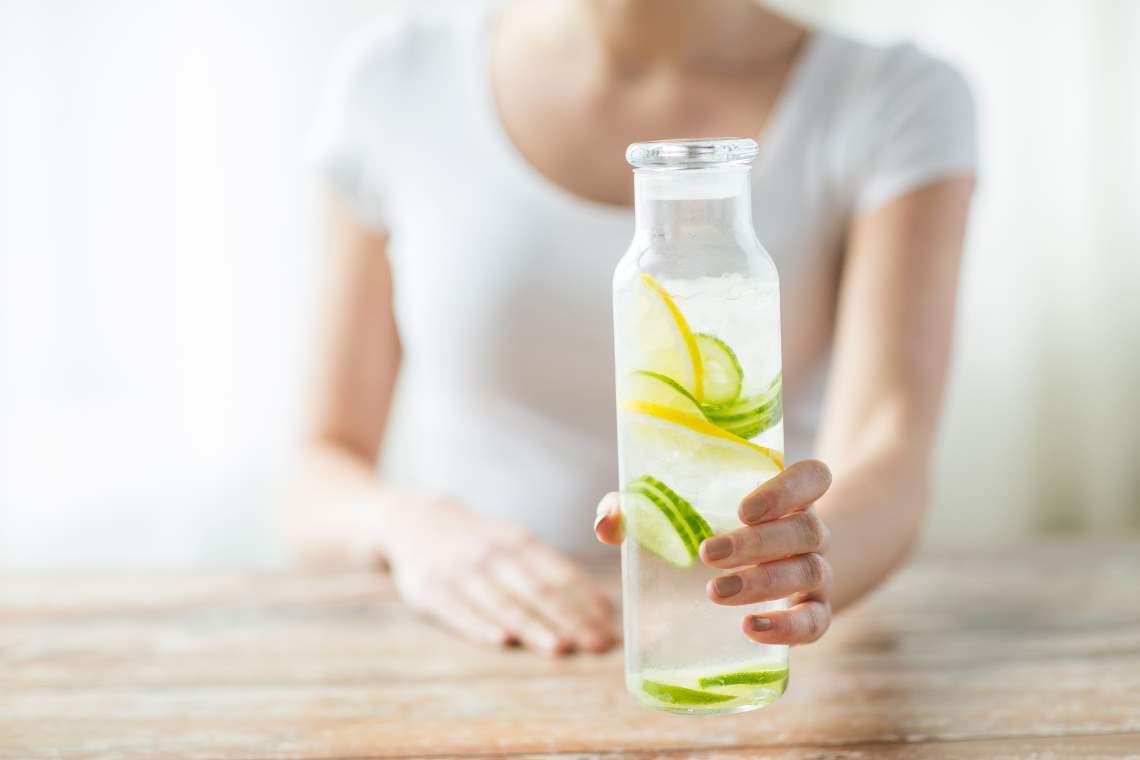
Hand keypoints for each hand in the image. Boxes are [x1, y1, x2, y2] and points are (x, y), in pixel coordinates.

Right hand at [388, 498, 615, 654]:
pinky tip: (501, 640)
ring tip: (560, 648)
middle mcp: (493, 555)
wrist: (412, 518)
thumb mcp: (513, 540)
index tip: (610, 629)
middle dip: (569, 619)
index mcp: (519, 542)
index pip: (560, 575)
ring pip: (503, 603)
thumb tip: (601, 606)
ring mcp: (461, 572)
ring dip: (533, 626)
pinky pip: (458, 610)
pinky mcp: (430, 590)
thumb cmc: (479, 540)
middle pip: (537, 591)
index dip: (586, 603)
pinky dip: (480, 625)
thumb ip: (552, 570)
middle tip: (595, 645)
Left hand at [595, 459, 833, 645]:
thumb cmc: (713, 530)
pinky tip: (751, 628)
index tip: (744, 508)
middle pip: (805, 529)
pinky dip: (787, 628)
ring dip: (763, 582)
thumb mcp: (680, 513)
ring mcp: (817, 573)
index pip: (813, 477)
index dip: (788, 488)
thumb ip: (638, 508)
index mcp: (787, 496)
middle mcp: (810, 531)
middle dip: (756, 543)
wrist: (766, 573)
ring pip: (808, 572)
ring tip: (715, 591)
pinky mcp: (813, 613)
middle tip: (708, 554)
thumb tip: (606, 524)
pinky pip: (815, 622)